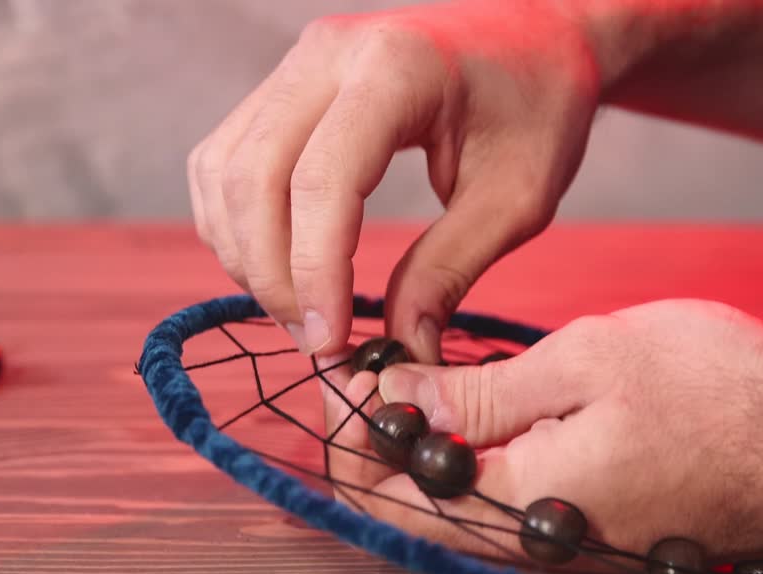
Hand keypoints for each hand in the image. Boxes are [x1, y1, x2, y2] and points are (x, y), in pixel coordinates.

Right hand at [189, 0, 602, 361]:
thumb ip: (450, 270)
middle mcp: (327, 55)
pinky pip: (224, 161)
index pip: (321, 180)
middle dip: (272, 274)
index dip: (313, 271)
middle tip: (315, 340)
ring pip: (223, 172)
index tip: (331, 340)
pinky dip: (235, 224)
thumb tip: (400, 350)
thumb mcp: (517, 199)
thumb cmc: (538, 107)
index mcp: (396, 68)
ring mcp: (296, 65)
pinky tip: (278, 267)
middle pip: (253, 178)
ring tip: (299, 312)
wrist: (536, 35)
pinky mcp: (282, 87)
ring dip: (245, 255)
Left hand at [324, 299, 762, 563]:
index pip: (387, 497)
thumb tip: (399, 396)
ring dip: (419, 451)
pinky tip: (472, 406)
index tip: (345, 366)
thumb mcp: (592, 361)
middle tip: (368, 369)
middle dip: (373, 443)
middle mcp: (535, 545)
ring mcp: (566, 546)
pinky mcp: (593, 531)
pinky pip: (503, 507)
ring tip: (410, 378)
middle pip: (411, 513)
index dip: (349, 432)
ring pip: (455, 512)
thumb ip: (483, 390)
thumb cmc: (724, 393)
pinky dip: (470, 459)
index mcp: (522, 505)